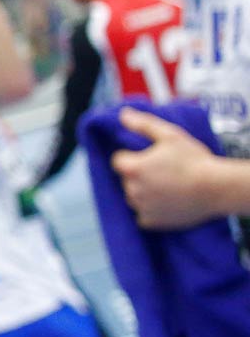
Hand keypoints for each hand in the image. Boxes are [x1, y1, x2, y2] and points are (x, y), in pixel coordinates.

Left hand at [110, 108, 223, 229]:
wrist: (217, 188)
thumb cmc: (194, 160)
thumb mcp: (170, 135)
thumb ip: (143, 125)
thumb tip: (123, 115)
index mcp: (132, 168)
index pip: (118, 160)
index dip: (133, 157)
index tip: (152, 158)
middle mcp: (132, 189)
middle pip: (126, 179)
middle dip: (139, 175)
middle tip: (164, 172)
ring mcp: (141, 207)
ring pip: (134, 197)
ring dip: (144, 192)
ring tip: (168, 187)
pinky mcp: (151, 221)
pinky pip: (142, 215)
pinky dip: (151, 210)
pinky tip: (167, 202)